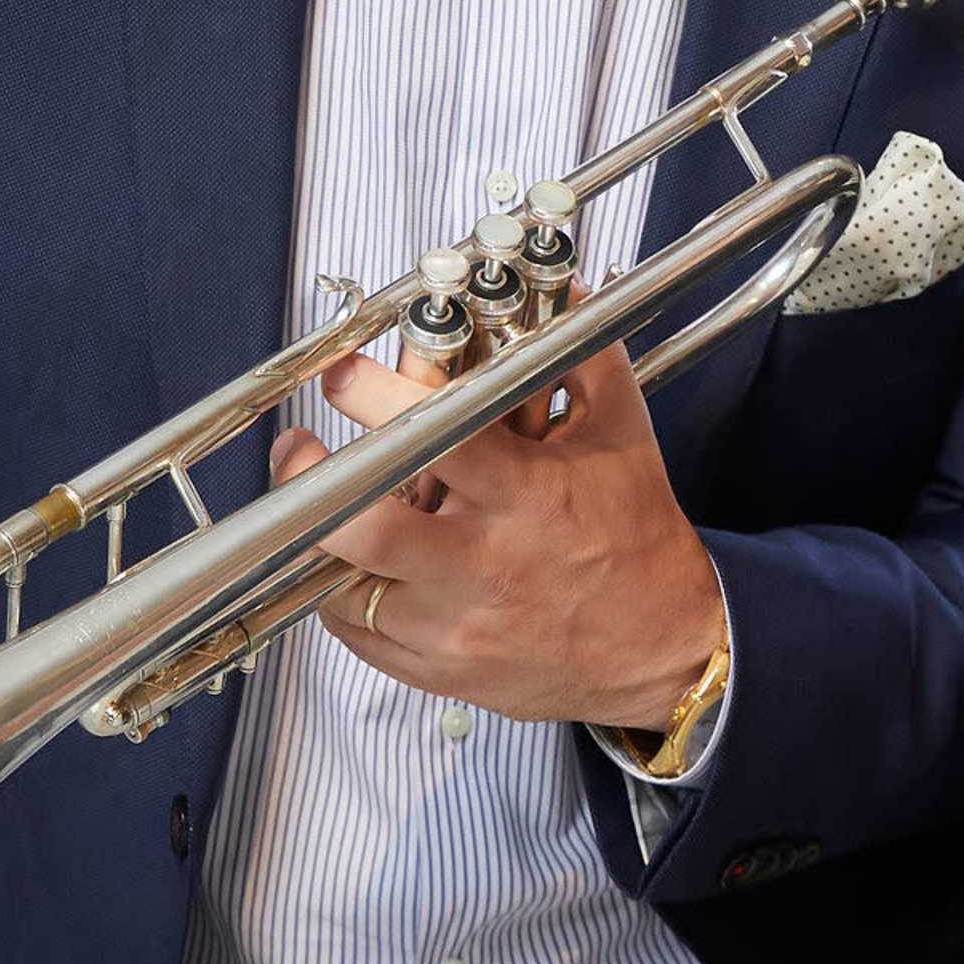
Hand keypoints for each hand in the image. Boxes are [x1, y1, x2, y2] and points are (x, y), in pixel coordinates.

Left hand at [276, 338, 724, 742]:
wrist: (664, 647)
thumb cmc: (637, 534)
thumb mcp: (623, 435)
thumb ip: (586, 358)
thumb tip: (565, 293)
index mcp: (523, 495)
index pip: (430, 438)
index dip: (371, 398)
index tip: (341, 374)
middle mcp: (483, 563)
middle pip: (363, 529)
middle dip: (310, 482)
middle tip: (299, 450)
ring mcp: (457, 626)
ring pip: (346, 588)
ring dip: (321, 540)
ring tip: (320, 505)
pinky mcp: (442, 671)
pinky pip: (360, 637)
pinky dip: (343, 597)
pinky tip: (351, 565)